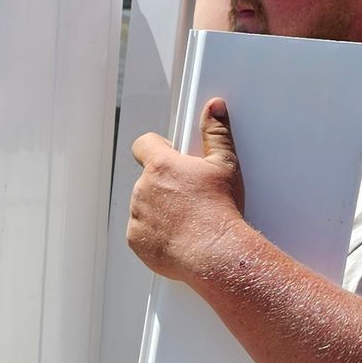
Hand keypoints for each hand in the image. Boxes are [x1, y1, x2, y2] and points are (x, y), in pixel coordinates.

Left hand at [125, 100, 247, 284]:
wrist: (215, 253)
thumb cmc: (220, 210)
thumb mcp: (225, 166)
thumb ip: (216, 133)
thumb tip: (214, 109)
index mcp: (161, 165)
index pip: (143, 144)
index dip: (154, 147)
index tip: (166, 154)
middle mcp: (142, 189)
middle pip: (147, 180)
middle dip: (164, 185)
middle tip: (189, 196)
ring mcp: (137, 216)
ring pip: (143, 206)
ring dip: (158, 210)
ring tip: (186, 219)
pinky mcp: (136, 240)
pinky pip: (141, 232)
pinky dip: (155, 234)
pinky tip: (178, 236)